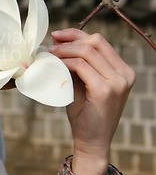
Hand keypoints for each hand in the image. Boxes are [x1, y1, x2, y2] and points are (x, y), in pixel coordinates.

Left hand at [49, 28, 134, 174]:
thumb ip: (76, 62)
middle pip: (95, 41)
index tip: (57, 36)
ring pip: (87, 51)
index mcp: (122, 70)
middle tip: (52, 46)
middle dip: (70, 39)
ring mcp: (117, 82)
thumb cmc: (85, 112)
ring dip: (65, 51)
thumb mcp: (82, 82)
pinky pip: (81, 66)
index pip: (100, 41)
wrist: (92, 140)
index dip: (76, 34)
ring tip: (51, 55)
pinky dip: (66, 62)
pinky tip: (56, 66)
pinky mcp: (105, 90)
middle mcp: (125, 74)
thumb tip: (58, 40)